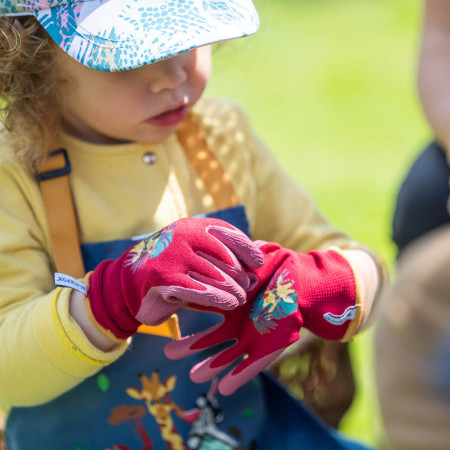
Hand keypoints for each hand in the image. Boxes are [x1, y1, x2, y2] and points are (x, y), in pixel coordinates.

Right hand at [85, 217, 263, 339]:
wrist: (125, 283)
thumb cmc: (168, 268)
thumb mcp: (191, 254)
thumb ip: (217, 256)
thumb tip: (254, 262)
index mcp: (191, 226)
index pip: (227, 233)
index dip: (246, 248)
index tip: (258, 262)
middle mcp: (182, 235)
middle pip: (225, 256)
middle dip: (240, 274)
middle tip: (248, 286)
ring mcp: (173, 255)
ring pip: (216, 275)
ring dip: (233, 290)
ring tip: (241, 299)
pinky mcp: (165, 277)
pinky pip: (201, 290)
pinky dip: (218, 298)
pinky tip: (230, 304)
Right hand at [164, 241, 359, 394]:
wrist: (306, 286)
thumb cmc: (279, 270)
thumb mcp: (255, 259)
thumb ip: (235, 255)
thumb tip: (216, 240)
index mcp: (231, 305)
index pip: (204, 314)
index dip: (187, 317)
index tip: (168, 319)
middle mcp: (237, 324)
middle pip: (209, 340)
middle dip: (190, 346)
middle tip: (169, 353)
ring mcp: (251, 338)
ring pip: (227, 357)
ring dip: (211, 367)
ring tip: (193, 376)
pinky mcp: (268, 349)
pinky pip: (253, 366)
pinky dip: (239, 377)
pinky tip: (224, 389)